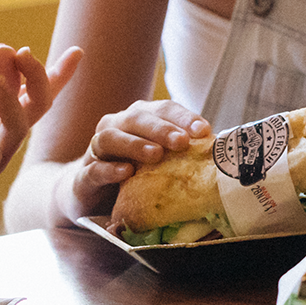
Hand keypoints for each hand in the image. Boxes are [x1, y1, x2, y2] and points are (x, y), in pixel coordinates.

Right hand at [65, 98, 210, 217]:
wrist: (89, 195)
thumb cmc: (132, 174)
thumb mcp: (159, 162)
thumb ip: (182, 154)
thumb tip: (222, 155)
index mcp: (138, 119)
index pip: (162, 109)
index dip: (183, 117)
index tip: (204, 130)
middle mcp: (116, 127)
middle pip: (136, 118)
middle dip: (161, 128)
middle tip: (182, 142)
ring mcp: (96, 151)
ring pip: (111, 138)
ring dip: (135, 145)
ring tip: (156, 155)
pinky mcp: (83, 177)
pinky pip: (94, 169)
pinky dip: (110, 169)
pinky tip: (126, 173)